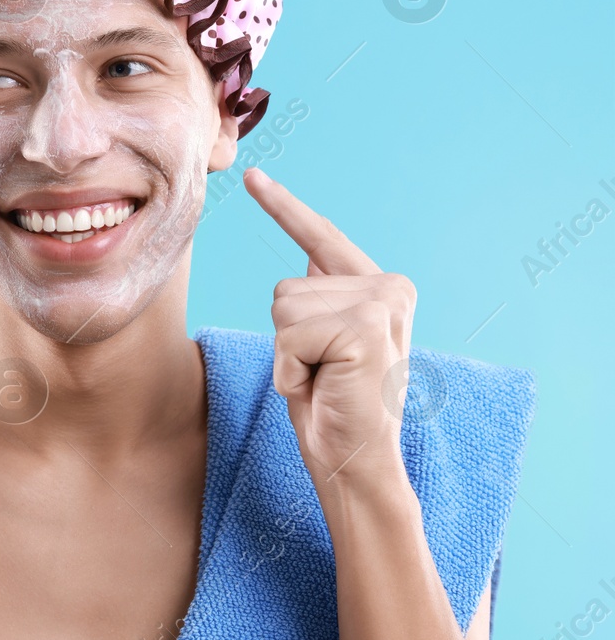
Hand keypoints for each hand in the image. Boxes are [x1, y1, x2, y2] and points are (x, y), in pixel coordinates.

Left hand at [243, 168, 416, 489]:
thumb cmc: (334, 408)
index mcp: (380, 287)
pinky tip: (321, 389)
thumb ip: (325, 297)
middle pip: (285, 287)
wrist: (357, 464)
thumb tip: (311, 259)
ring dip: (288, 355)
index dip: (283, 206)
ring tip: (324, 381)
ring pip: (282, 307)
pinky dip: (290, 370)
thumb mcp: (324, 343)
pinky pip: (288, 335)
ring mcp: (380, 305)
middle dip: (286, 338)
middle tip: (321, 375)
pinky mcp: (364, 329)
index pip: (320, 238)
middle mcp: (389, 288)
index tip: (251, 175)